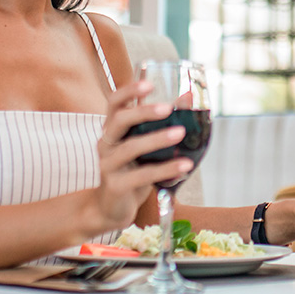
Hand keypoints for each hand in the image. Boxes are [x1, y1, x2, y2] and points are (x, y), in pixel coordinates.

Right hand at [92, 80, 192, 231]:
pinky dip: (165, 170)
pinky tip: (184, 167)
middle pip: (119, 120)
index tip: (149, 84)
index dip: (129, 91)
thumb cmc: (132, 170)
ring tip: (181, 133)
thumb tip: (188, 97)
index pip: (114, 103)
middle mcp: (106, 143)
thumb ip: (162, 123)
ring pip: (130, 148)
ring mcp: (108, 165)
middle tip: (168, 109)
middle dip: (143, 112)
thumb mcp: (145, 146)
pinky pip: (142, 176)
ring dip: (157, 139)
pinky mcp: (116, 186)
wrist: (111, 208)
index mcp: (112, 129)